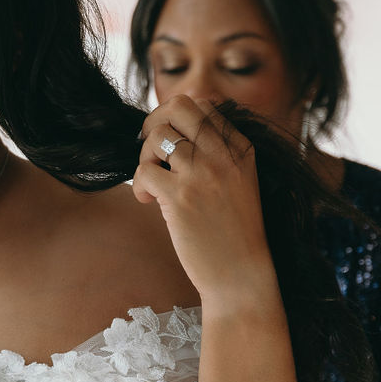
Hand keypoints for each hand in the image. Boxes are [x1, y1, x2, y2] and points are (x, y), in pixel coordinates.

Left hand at [132, 95, 275, 305]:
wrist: (241, 275)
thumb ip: (214, 154)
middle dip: (155, 122)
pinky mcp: (181, 198)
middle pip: (179, 106)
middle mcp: (223, 155)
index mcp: (241, 149)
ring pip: (158, 137)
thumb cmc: (233, 233)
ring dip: (145, 158)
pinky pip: (144, 171)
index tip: (168, 142)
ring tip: (153, 184)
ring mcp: (202, 174)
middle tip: (152, 151)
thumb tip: (168, 131)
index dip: (176, 118)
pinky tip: (149, 202)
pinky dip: (139, 185)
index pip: (203, 106)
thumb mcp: (237, 182)